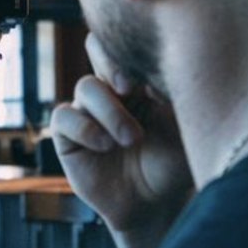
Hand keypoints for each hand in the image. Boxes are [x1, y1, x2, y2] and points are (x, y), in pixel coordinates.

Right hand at [49, 34, 193, 247]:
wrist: (153, 204)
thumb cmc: (173, 163)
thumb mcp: (183, 128)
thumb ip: (171, 97)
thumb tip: (151, 75)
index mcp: (140, 78)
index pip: (126, 44)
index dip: (131, 49)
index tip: (150, 76)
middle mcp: (111, 89)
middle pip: (96, 47)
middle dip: (111, 63)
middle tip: (129, 88)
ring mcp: (88, 110)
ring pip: (85, 87)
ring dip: (109, 112)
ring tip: (131, 139)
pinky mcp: (68, 135)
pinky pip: (64, 117)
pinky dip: (85, 128)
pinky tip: (105, 146)